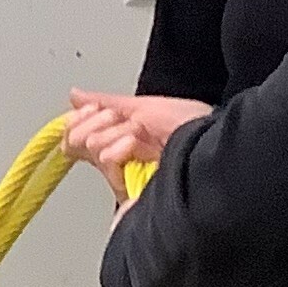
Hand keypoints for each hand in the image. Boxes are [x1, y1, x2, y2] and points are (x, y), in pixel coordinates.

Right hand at [63, 90, 209, 194]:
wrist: (213, 146)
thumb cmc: (194, 129)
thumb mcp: (146, 107)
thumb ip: (106, 103)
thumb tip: (74, 95)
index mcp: (124, 140)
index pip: (80, 131)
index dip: (83, 116)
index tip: (99, 109)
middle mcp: (120, 159)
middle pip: (79, 137)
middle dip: (102, 121)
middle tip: (130, 125)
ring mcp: (123, 175)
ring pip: (92, 146)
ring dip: (117, 133)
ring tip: (142, 139)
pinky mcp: (126, 190)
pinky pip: (104, 159)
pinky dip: (120, 148)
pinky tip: (140, 150)